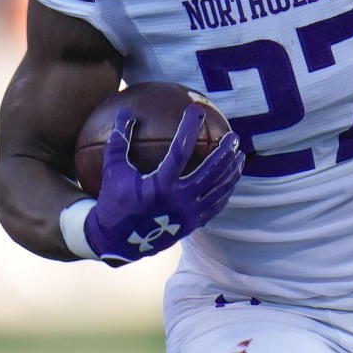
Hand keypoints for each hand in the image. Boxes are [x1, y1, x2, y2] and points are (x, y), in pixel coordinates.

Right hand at [85, 103, 243, 262]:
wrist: (117, 241)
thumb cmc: (114, 202)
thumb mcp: (113, 171)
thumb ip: (119, 141)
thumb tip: (124, 111)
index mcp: (159, 186)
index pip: (180, 151)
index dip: (190, 128)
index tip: (198, 110)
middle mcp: (178, 200)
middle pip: (211, 172)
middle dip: (225, 152)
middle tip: (234, 136)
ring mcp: (188, 215)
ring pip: (218, 190)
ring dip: (231, 171)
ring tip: (239, 155)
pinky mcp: (192, 224)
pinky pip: (215, 205)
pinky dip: (225, 191)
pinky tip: (230, 179)